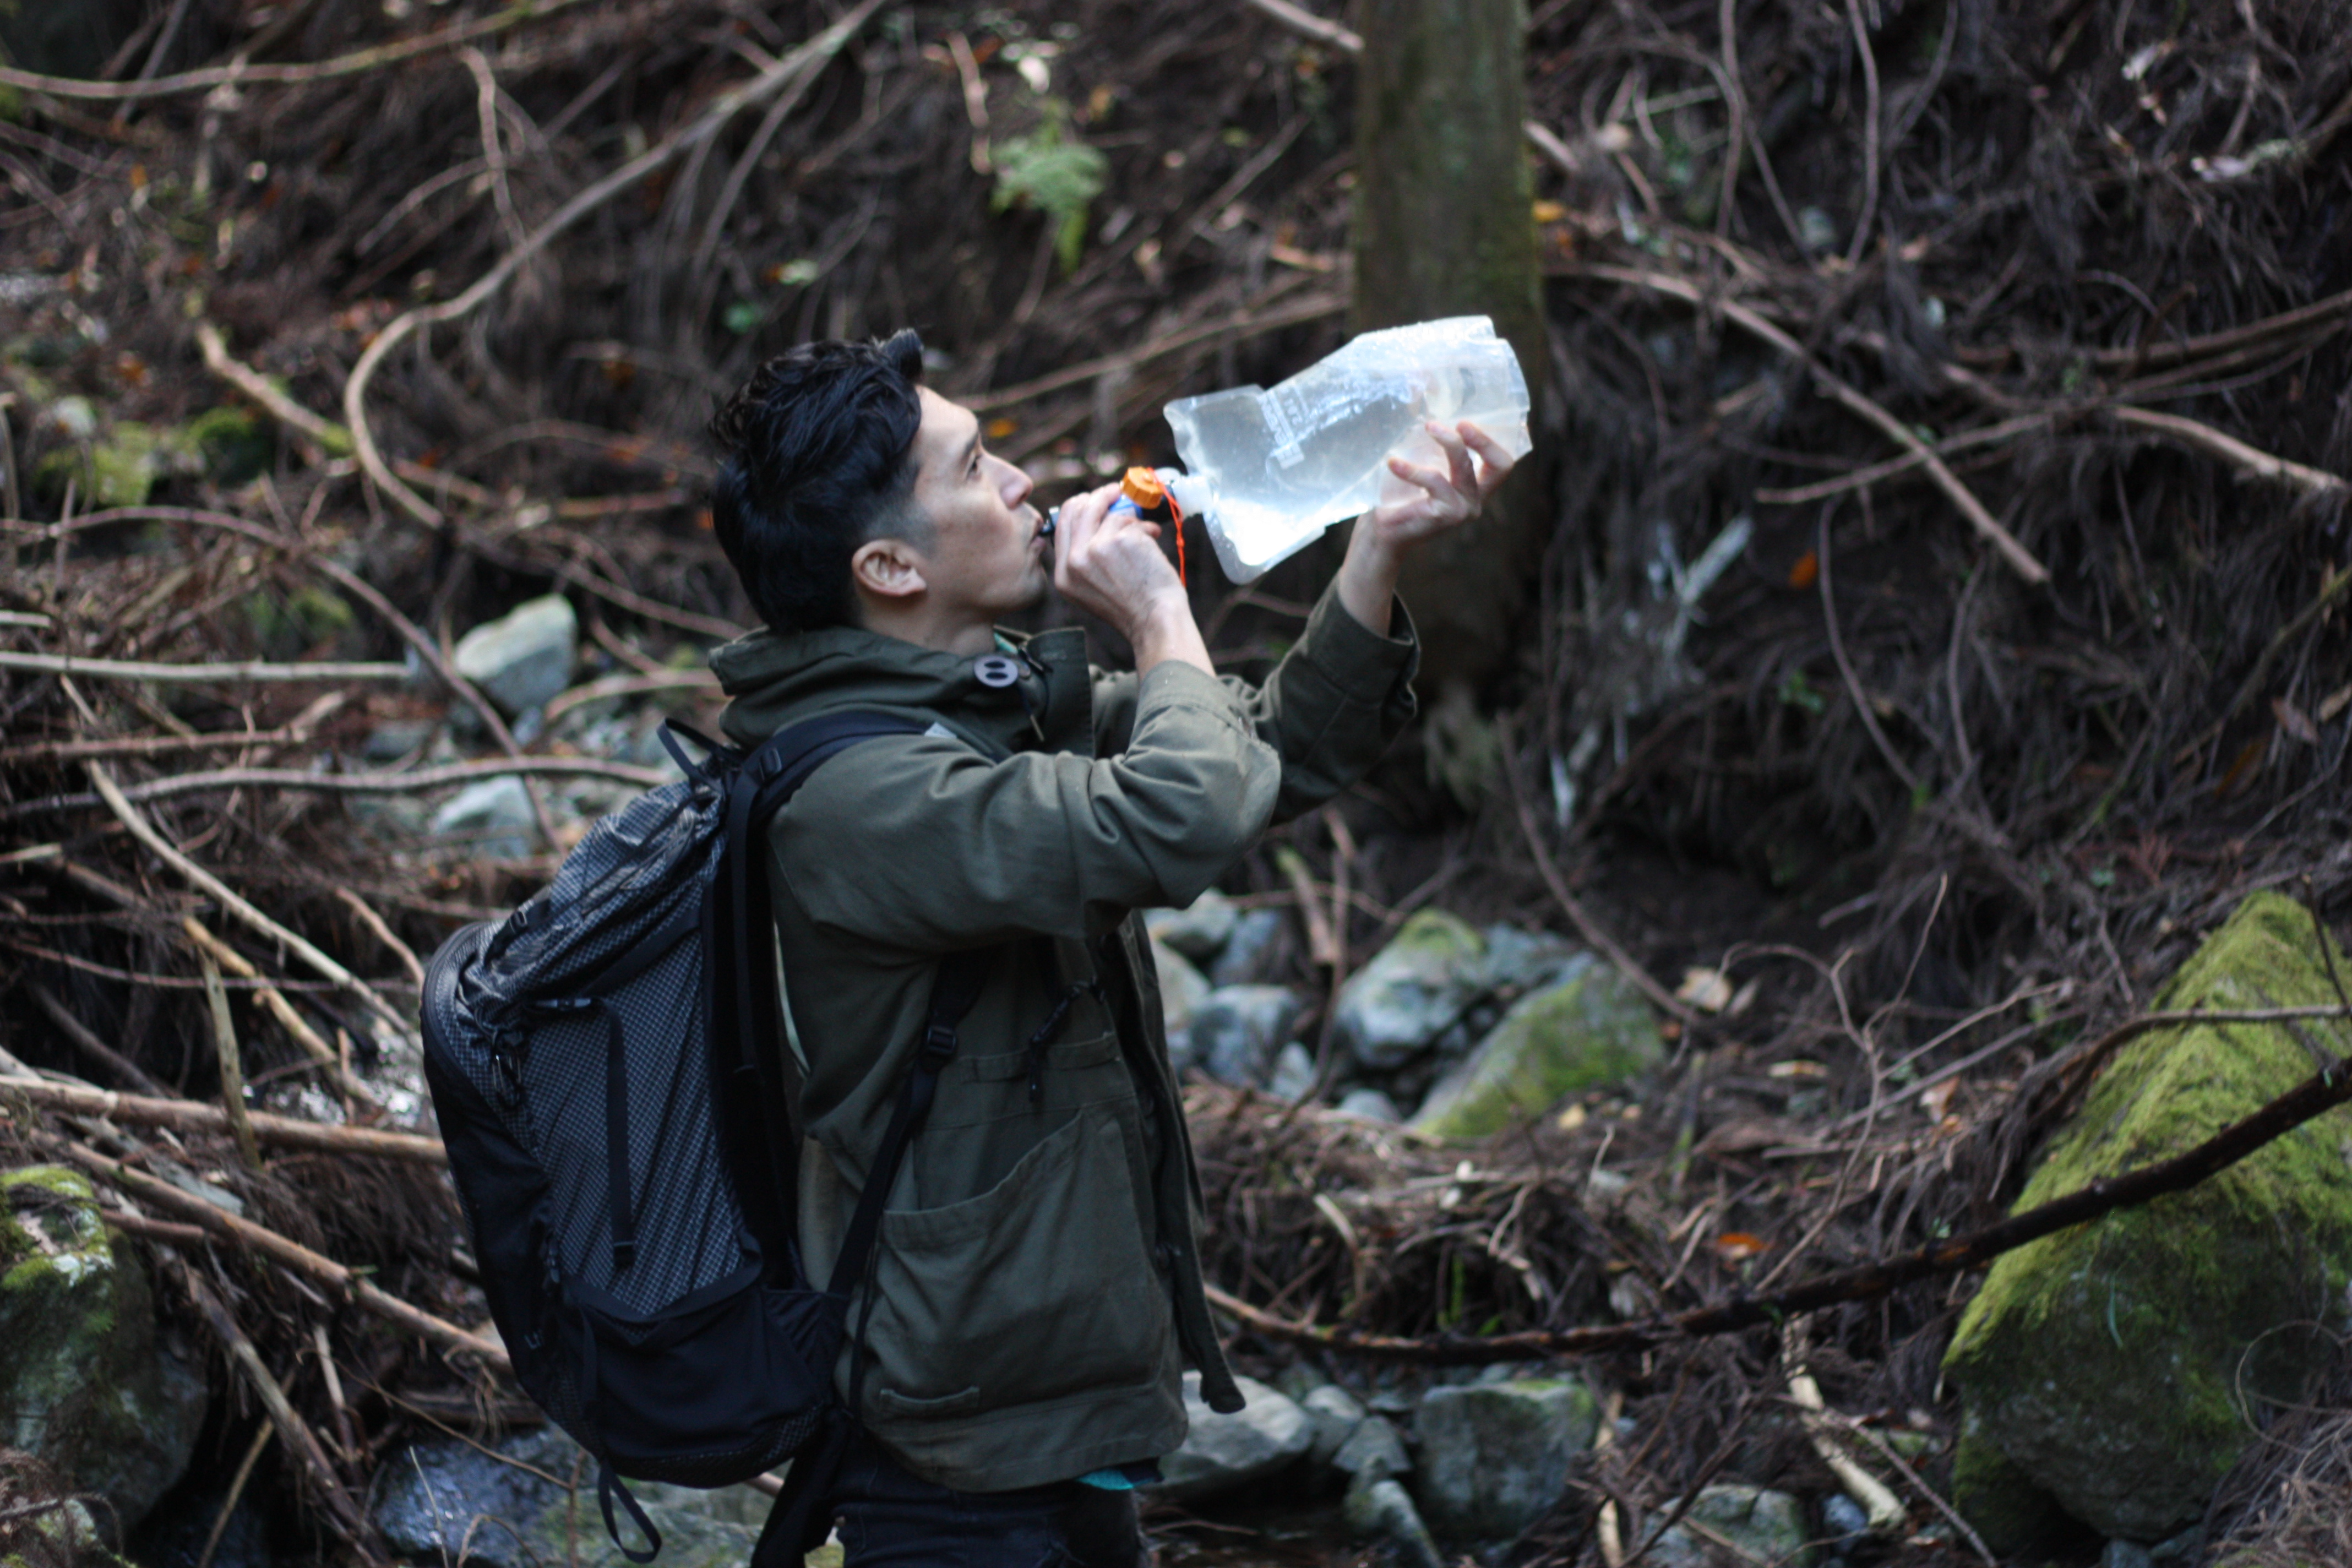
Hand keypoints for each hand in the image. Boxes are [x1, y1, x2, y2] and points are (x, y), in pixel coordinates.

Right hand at [1053, 481, 1212, 675]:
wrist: (1155, 621)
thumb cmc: (1133, 607)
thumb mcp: (1092, 589)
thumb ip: (1086, 557)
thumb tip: (1100, 518)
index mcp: (1063, 575)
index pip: (1063, 522)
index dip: (1081, 505)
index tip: (1097, 500)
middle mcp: (1073, 561)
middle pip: (1079, 508)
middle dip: (1102, 495)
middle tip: (1118, 493)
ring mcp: (1094, 549)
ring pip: (1111, 514)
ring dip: (1133, 521)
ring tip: (1146, 537)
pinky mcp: (1118, 540)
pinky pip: (1132, 522)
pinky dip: (1147, 529)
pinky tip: (1153, 548)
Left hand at [1365, 420, 1515, 555]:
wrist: (1379, 531)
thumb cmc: (1396, 493)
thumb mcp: (1414, 456)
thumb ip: (1423, 429)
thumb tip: (1416, 384)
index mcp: (1475, 484)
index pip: (1502, 461)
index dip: (1505, 438)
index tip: (1496, 415)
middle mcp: (1475, 497)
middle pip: (1500, 464)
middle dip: (1483, 438)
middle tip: (1460, 421)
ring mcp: (1464, 509)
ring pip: (1464, 466)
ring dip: (1447, 442)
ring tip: (1426, 426)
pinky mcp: (1446, 516)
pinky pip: (1435, 481)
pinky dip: (1412, 469)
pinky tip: (1393, 462)